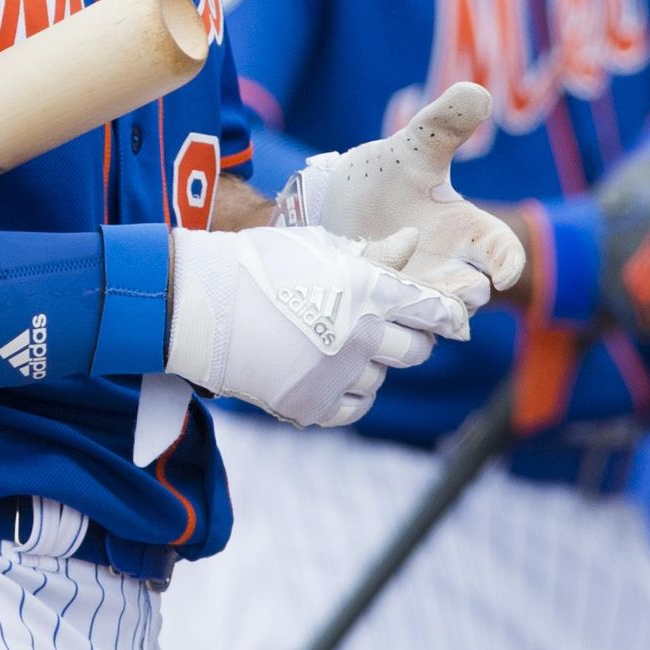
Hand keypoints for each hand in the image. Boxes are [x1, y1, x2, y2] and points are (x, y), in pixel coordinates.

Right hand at [166, 225, 473, 428]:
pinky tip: (331, 373)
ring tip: (341, 345)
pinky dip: (349, 394)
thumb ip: (372, 252)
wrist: (199, 305)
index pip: (432, 309)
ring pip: (381, 380)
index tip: (450, 318)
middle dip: (411, 339)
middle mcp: (360, 336)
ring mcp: (335, 376)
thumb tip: (412, 242)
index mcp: (367, 290)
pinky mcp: (310, 406)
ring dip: (371, 365)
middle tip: (391, 330)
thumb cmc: (259, 264)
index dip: (446, 314)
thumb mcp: (317, 247)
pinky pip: (353, 408)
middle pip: (415, 350)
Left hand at [273, 84, 526, 312]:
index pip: (502, 249)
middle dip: (460, 296)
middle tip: (444, 290)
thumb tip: (478, 91)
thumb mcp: (411, 149)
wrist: (329, 208)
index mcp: (464, 230)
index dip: (509, 261)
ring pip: (432, 324)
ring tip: (396, 299)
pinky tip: (361, 310)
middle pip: (469, 295)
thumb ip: (443, 125)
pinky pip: (393, 335)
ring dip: (418, 316)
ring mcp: (415, 297)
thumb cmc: (383, 178)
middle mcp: (446, 270)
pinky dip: (382, 326)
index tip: (501, 273)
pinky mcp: (383, 317)